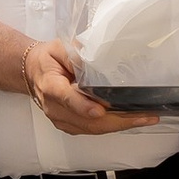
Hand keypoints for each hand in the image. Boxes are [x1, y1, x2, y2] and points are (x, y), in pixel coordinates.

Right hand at [23, 40, 157, 136]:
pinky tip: (130, 120)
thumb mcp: (58, 48)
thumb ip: (75, 54)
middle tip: (144, 116)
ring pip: (92, 129)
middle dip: (118, 120)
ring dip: (120, 125)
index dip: (83, 105)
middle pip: (87, 121)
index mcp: (50, 86)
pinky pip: (92, 130)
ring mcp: (61, 119)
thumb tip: (95, 59)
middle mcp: (54, 107)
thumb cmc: (48, 59)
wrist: (33, 72)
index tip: (99, 110)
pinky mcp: (68, 125)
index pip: (66, 97)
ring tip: (145, 118)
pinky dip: (112, 126)